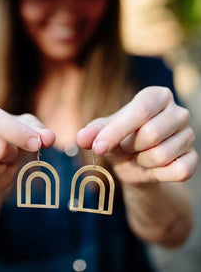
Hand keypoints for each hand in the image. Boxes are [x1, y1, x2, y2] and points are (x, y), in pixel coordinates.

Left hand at [77, 87, 197, 184]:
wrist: (135, 164)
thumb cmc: (119, 142)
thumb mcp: (102, 135)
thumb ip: (92, 133)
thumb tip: (81, 138)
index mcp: (156, 97)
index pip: (139, 110)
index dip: (117, 131)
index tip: (97, 147)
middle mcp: (178, 112)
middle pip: (151, 134)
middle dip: (130, 147)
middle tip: (127, 147)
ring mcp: (189, 135)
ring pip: (161, 155)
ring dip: (142, 162)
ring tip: (139, 156)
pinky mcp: (193, 159)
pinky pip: (178, 171)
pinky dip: (158, 174)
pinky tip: (153, 168)